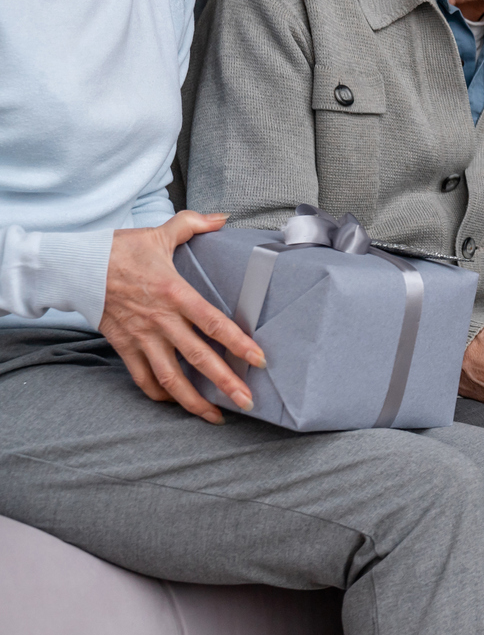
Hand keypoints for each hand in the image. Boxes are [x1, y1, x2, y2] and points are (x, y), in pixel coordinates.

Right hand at [101, 211, 266, 422]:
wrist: (72, 267)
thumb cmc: (118, 250)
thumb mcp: (158, 233)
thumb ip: (193, 225)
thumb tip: (222, 218)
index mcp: (174, 294)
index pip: (213, 323)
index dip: (238, 343)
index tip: (259, 360)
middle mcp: (160, 321)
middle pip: (198, 358)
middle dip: (225, 382)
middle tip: (248, 401)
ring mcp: (141, 337)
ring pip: (170, 378)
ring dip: (194, 401)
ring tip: (216, 416)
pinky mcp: (124, 346)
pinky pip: (142, 378)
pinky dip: (159, 394)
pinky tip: (177, 404)